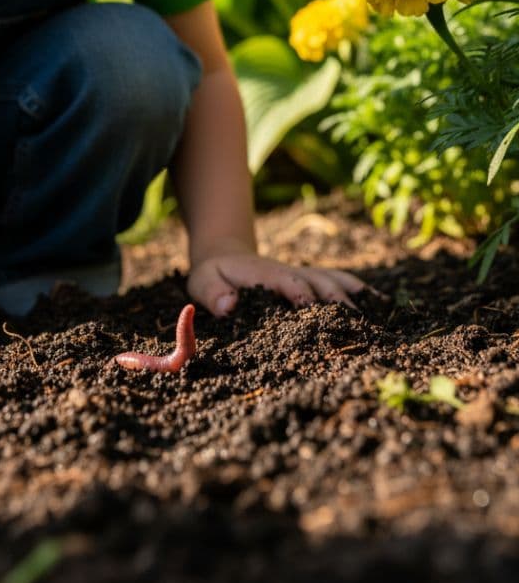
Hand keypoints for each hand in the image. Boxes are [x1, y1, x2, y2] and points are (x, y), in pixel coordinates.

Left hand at [187, 249, 375, 316]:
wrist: (225, 258)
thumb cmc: (213, 276)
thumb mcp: (202, 282)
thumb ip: (213, 293)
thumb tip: (228, 305)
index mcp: (265, 274)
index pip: (287, 281)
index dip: (301, 293)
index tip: (312, 308)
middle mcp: (291, 272)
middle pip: (319, 281)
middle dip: (337, 300)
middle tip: (357, 324)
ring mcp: (304, 275)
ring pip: (333, 281)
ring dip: (353, 296)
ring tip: (376, 316)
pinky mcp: (312, 281)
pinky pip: (338, 281)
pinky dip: (358, 290)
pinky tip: (380, 303)